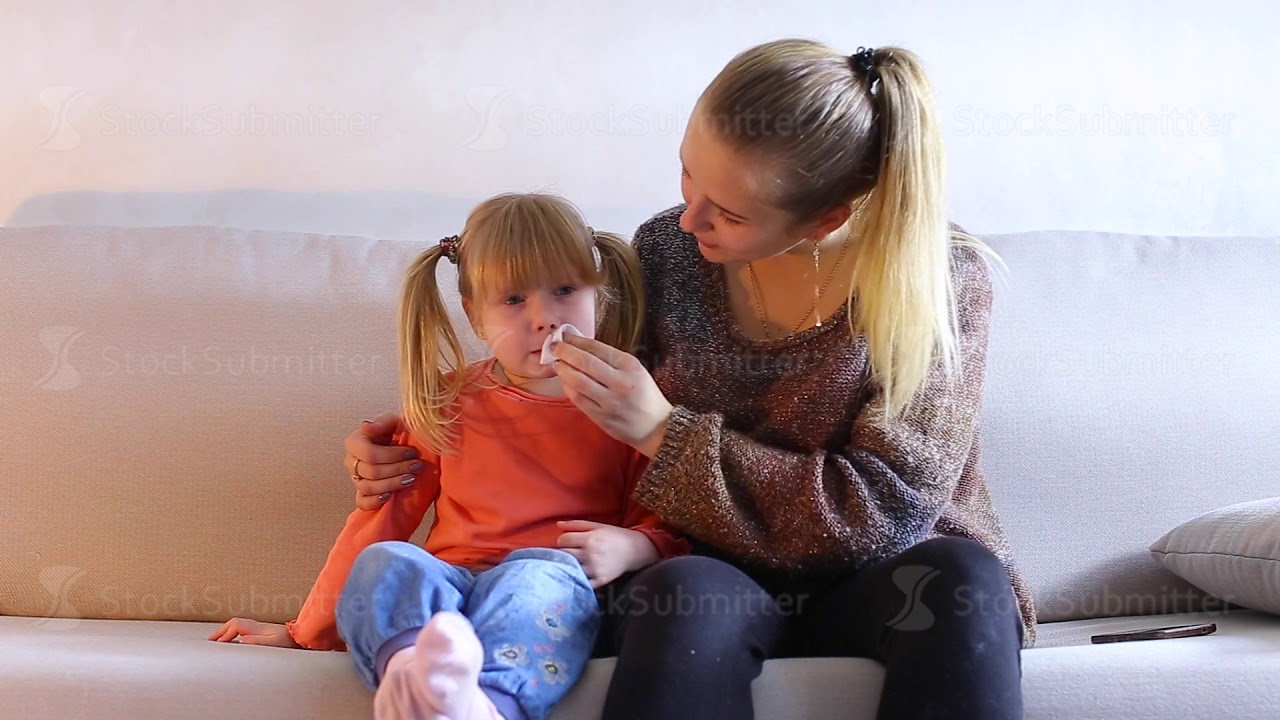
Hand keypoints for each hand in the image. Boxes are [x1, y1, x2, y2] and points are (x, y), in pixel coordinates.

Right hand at [208, 618, 299, 647]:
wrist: (299, 637)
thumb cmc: (287, 641)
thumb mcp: (272, 643)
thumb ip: (256, 641)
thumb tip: (241, 640)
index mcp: (256, 628)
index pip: (235, 627)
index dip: (225, 635)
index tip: (218, 645)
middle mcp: (255, 625)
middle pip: (233, 623)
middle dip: (221, 631)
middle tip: (210, 641)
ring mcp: (258, 627)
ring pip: (237, 625)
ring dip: (225, 630)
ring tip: (216, 640)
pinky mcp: (261, 631)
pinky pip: (242, 629)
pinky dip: (232, 632)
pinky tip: (231, 640)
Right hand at [344, 412, 419, 509]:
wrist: (399, 445)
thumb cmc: (395, 432)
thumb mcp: (392, 421)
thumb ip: (381, 422)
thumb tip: (366, 425)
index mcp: (354, 442)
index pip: (369, 454)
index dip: (392, 455)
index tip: (412, 452)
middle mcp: (351, 461)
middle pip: (371, 471)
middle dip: (397, 469)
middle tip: (417, 466)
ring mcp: (355, 478)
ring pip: (368, 487)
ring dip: (392, 484)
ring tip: (411, 479)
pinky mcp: (362, 493)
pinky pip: (363, 502)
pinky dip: (375, 501)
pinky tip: (390, 496)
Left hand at [552, 335, 672, 456]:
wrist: (656, 426)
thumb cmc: (644, 395)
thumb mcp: (636, 370)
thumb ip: (611, 359)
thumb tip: (580, 346)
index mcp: (630, 366)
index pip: (597, 348)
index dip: (577, 341)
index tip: (565, 336)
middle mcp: (620, 382)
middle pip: (585, 363)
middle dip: (565, 352)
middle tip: (555, 347)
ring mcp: (610, 401)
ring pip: (578, 381)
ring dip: (563, 370)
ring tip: (558, 363)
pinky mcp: (602, 417)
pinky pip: (578, 399)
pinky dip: (568, 387)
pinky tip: (565, 381)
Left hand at [556, 520, 658, 588]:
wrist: (635, 550)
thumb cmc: (615, 536)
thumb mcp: (597, 525)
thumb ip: (576, 524)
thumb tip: (558, 524)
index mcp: (589, 539)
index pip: (562, 540)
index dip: (563, 540)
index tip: (567, 542)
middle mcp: (590, 554)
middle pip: (564, 554)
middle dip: (564, 553)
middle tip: (570, 553)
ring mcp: (595, 569)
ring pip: (570, 569)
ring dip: (569, 566)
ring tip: (573, 564)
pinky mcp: (600, 580)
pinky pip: (582, 582)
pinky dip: (578, 580)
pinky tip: (580, 575)